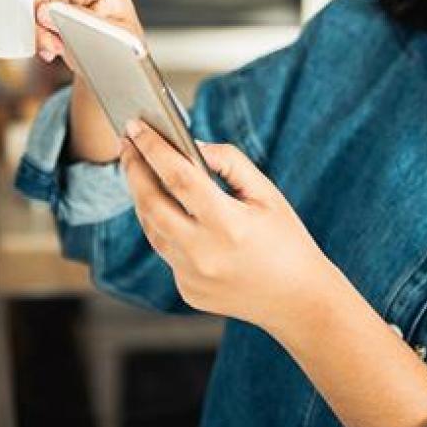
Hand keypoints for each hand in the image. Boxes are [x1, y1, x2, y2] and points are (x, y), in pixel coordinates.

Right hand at [27, 0, 144, 67]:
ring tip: (57, 46)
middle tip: (50, 33)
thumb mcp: (113, 33)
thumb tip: (45, 11)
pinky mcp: (49, 11)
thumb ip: (82, 20)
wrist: (116, 63)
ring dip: (38, 29)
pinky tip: (52, 47)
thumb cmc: (122, 41)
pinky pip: (29, 19)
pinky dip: (36, 37)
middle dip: (39, 9)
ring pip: (31, 3)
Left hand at [118, 119, 339, 333]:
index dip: (153, 149)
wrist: (299, 300)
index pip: (178, 177)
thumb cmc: (287, 240)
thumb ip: (229, 162)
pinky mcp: (188, 291)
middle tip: (127, 143)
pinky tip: (166, 209)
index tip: (135, 126)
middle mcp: (204, 253)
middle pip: (151, 204)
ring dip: (143, 198)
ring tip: (139, 170)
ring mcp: (192, 276)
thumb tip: (192, 145)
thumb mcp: (267, 194)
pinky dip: (165, 227)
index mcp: (229, 225)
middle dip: (134, 169)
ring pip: (153, 229)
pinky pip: (167, 252)